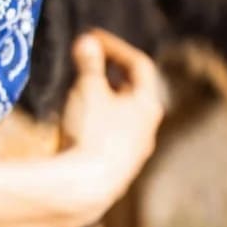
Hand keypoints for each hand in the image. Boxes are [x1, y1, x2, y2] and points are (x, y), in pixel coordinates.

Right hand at [61, 29, 166, 201]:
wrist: (85, 188)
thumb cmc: (91, 133)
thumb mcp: (87, 90)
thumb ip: (88, 63)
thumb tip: (87, 41)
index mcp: (147, 105)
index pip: (139, 65)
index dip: (115, 47)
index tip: (92, 38)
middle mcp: (147, 129)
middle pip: (134, 93)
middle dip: (111, 74)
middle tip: (91, 63)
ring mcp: (135, 153)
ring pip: (123, 119)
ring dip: (105, 101)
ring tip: (82, 94)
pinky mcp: (118, 171)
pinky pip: (111, 140)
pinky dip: (98, 125)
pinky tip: (78, 128)